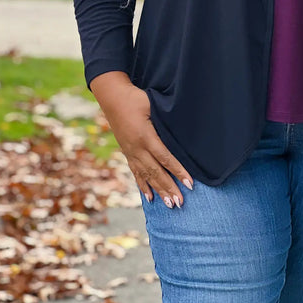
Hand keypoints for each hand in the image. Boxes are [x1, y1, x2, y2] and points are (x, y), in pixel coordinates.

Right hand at [90, 71, 193, 208]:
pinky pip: (136, 172)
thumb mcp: (153, 105)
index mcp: (145, 136)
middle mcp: (137, 148)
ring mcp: (131, 151)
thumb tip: (183, 130)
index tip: (190, 184)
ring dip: (159, 191)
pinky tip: (149, 197)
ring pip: (146, 175)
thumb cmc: (136, 98)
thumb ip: (166, 120)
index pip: (165, 158)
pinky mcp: (127, 152)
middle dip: (169, 188)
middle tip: (180, 203)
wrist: (112, 97)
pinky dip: (143, 185)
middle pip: (156, 172)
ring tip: (170, 205)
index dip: (178, 172)